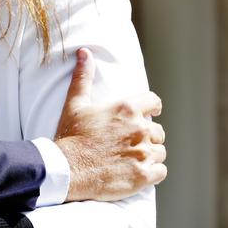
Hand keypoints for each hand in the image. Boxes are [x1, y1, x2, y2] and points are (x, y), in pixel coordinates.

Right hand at [55, 48, 166, 201]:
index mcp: (127, 109)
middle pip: (158, 131)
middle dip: (146, 136)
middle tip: (128, 144)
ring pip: (160, 152)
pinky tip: (135, 172)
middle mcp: (140, 129)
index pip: (155, 103)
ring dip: (149, 155)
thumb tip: (85, 52)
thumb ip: (83, 77)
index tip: (148, 115)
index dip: (152, 109)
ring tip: (130, 159)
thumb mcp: (75, 104)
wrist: (66, 170)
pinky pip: (160, 171)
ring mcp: (143, 153)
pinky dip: (151, 173)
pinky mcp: (144, 174)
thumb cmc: (71, 136)